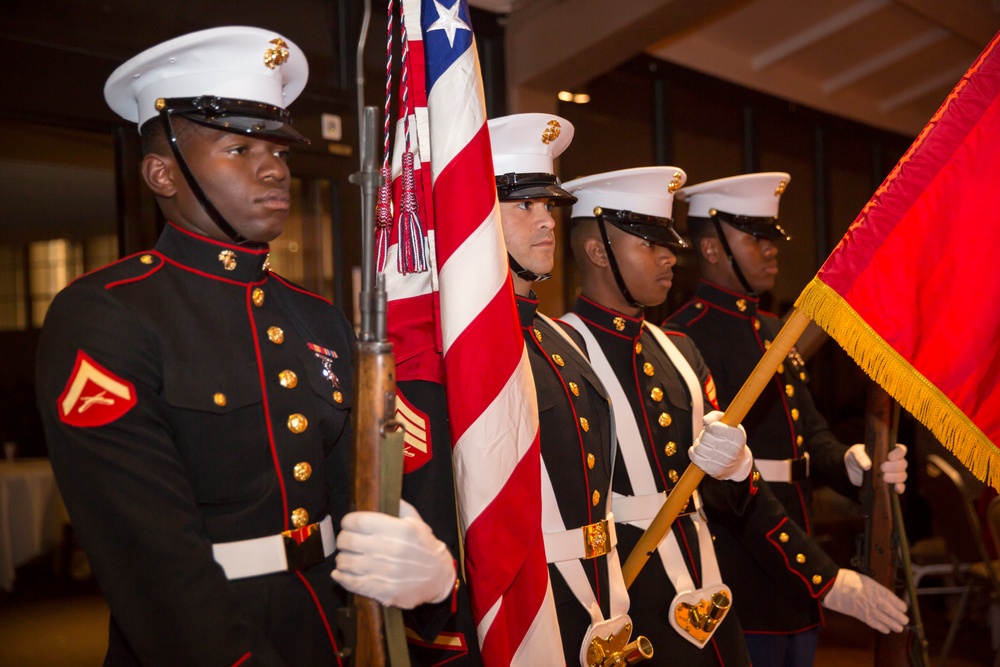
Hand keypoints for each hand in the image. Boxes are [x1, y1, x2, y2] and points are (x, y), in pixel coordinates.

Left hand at [332, 499, 455, 609]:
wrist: (439, 577)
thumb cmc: (425, 547)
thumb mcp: (417, 522)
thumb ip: (399, 507)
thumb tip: (382, 492)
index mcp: (399, 530)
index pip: (359, 521)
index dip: (348, 521)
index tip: (348, 523)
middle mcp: (391, 550)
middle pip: (348, 541)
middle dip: (342, 540)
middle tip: (346, 541)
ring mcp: (386, 572)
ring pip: (346, 562)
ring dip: (342, 559)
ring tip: (346, 557)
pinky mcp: (383, 591)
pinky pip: (352, 583)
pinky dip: (341, 577)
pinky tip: (340, 573)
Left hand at [689, 411, 751, 481]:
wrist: (738, 463)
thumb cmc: (730, 438)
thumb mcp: (728, 423)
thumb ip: (715, 416)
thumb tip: (705, 420)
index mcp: (738, 437)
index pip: (714, 428)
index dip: (710, 426)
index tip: (712, 427)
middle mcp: (733, 451)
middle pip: (705, 437)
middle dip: (704, 434)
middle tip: (708, 435)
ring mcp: (724, 463)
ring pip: (699, 447)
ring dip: (699, 443)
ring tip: (705, 443)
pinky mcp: (714, 471)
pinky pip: (695, 458)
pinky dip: (693, 451)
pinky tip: (699, 450)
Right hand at [821, 568, 908, 632]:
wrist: (831, 584)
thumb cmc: (845, 579)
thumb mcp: (863, 579)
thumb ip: (873, 587)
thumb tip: (881, 595)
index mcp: (874, 588)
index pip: (890, 598)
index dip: (898, 604)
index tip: (904, 608)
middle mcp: (873, 599)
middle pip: (889, 610)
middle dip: (898, 616)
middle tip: (905, 620)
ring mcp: (866, 607)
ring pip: (883, 618)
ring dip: (892, 624)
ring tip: (899, 628)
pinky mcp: (859, 614)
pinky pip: (872, 622)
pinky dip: (880, 626)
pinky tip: (886, 630)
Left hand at [845, 443, 907, 492]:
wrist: (851, 470)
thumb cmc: (855, 457)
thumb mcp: (855, 452)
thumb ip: (860, 456)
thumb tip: (867, 466)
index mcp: (888, 450)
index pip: (901, 450)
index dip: (898, 453)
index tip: (889, 457)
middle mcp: (894, 462)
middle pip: (903, 464)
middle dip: (894, 467)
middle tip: (882, 468)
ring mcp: (893, 474)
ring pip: (902, 475)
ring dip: (895, 477)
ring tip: (883, 478)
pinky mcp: (890, 484)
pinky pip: (900, 486)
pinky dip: (900, 488)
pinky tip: (896, 488)